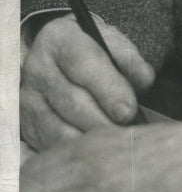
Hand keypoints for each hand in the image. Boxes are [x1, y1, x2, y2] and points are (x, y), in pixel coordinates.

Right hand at [20, 15, 154, 149]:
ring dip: (94, 142)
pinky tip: (99, 152)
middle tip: (131, 134)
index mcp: (61, 38)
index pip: (84, 63)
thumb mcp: (113, 43)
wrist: (62, 57)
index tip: (129, 111)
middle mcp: (38, 68)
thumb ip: (129, 59)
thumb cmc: (94, 50)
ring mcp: (28, 100)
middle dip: (106, 122)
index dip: (109, 89)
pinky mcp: (26, 126)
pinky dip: (79, 153)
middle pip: (73, 102)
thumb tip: (144, 80)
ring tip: (119, 144)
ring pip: (61, 130)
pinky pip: (53, 147)